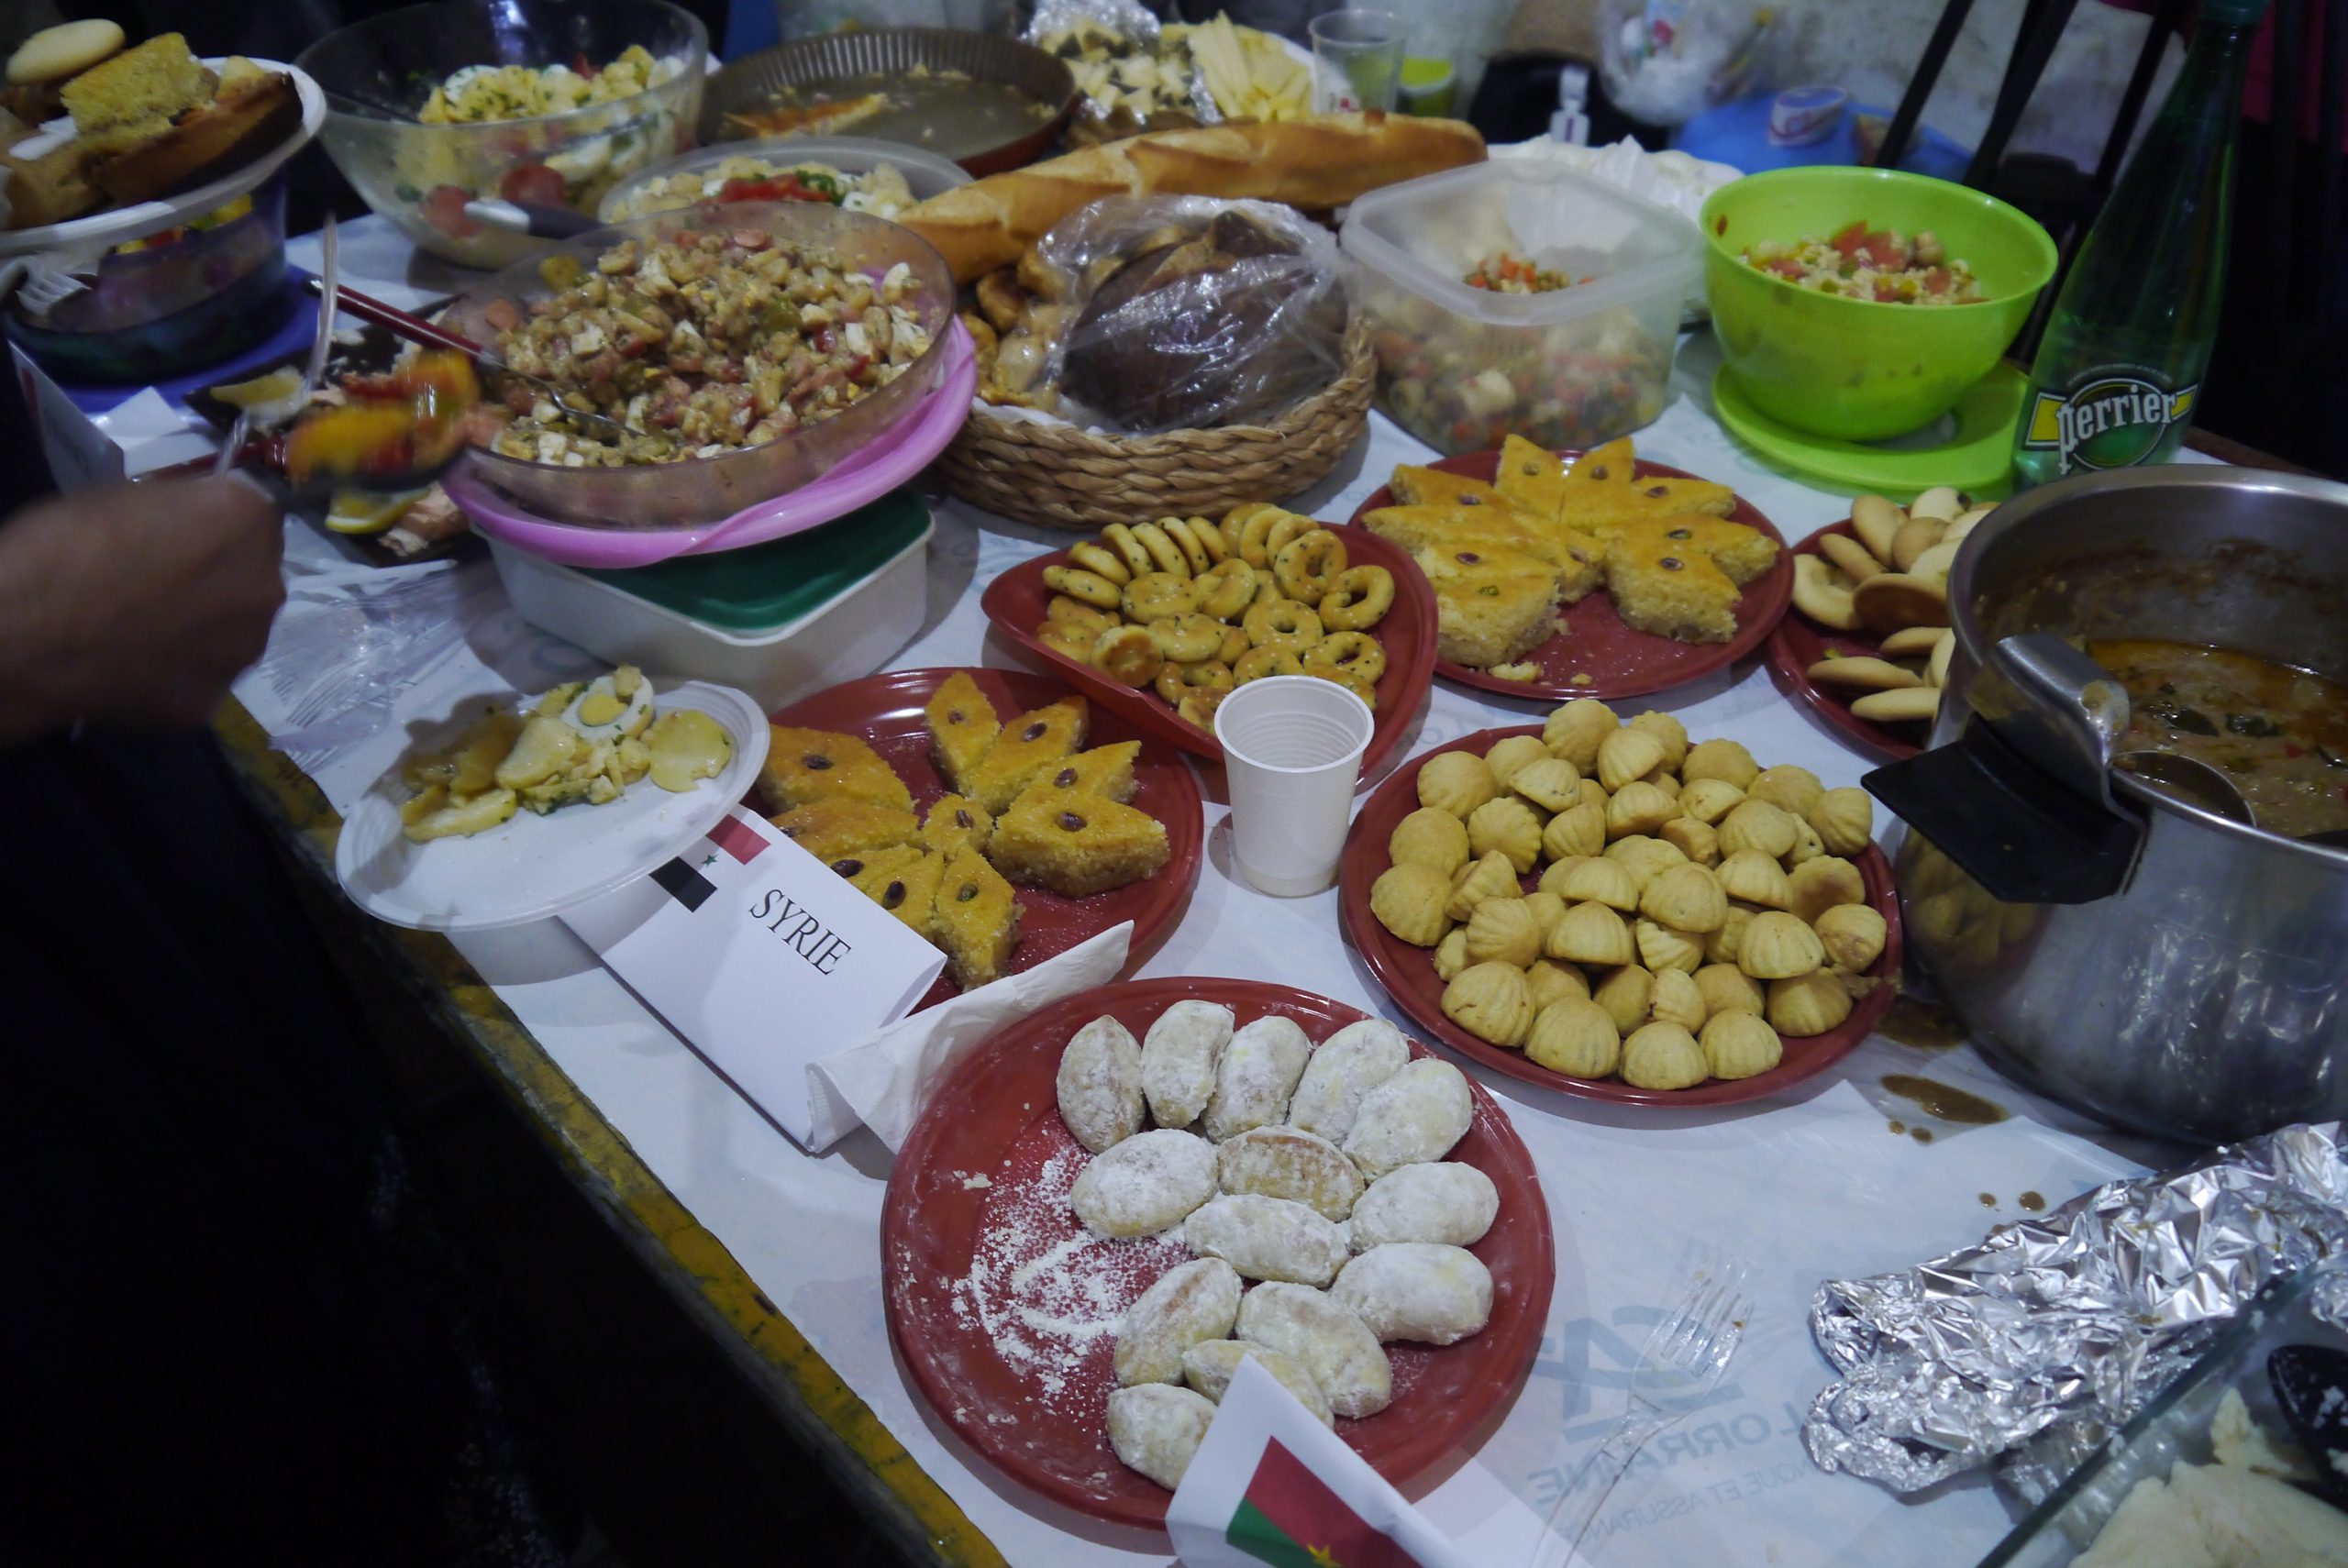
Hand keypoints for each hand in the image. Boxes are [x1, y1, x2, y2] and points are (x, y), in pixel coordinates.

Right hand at [0, 477, 284, 740]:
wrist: (25, 632)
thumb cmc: (64, 547)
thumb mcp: (126, 498)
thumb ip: (183, 511)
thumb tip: (197, 524)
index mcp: (247, 522)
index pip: (253, 518)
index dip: (217, 529)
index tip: (185, 538)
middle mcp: (265, 587)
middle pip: (253, 578)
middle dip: (219, 580)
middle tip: (161, 588)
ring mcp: (244, 650)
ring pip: (234, 632)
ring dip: (204, 629)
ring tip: (142, 631)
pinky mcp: (212, 700)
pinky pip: (199, 677)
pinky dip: (174, 672)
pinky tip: (131, 667)